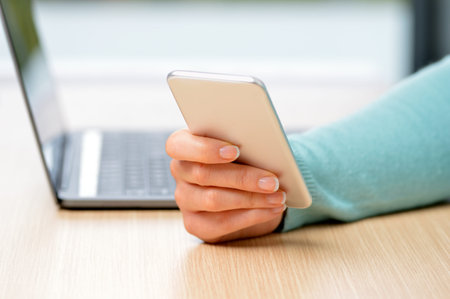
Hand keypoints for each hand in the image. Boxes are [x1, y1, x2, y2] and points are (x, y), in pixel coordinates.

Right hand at [166, 129, 285, 242]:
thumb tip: (265, 150)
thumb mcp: (242, 145)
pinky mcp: (195, 223)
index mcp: (183, 144)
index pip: (178, 145)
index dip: (205, 149)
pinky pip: (221, 223)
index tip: (235, 151)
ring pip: (213, 200)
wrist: (247, 188)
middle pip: (203, 174)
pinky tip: (271, 210)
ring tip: (278, 197)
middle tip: (272, 181)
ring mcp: (184, 199)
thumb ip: (243, 143)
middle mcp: (180, 171)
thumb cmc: (243, 158)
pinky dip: (251, 216)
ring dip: (251, 199)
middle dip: (242, 178)